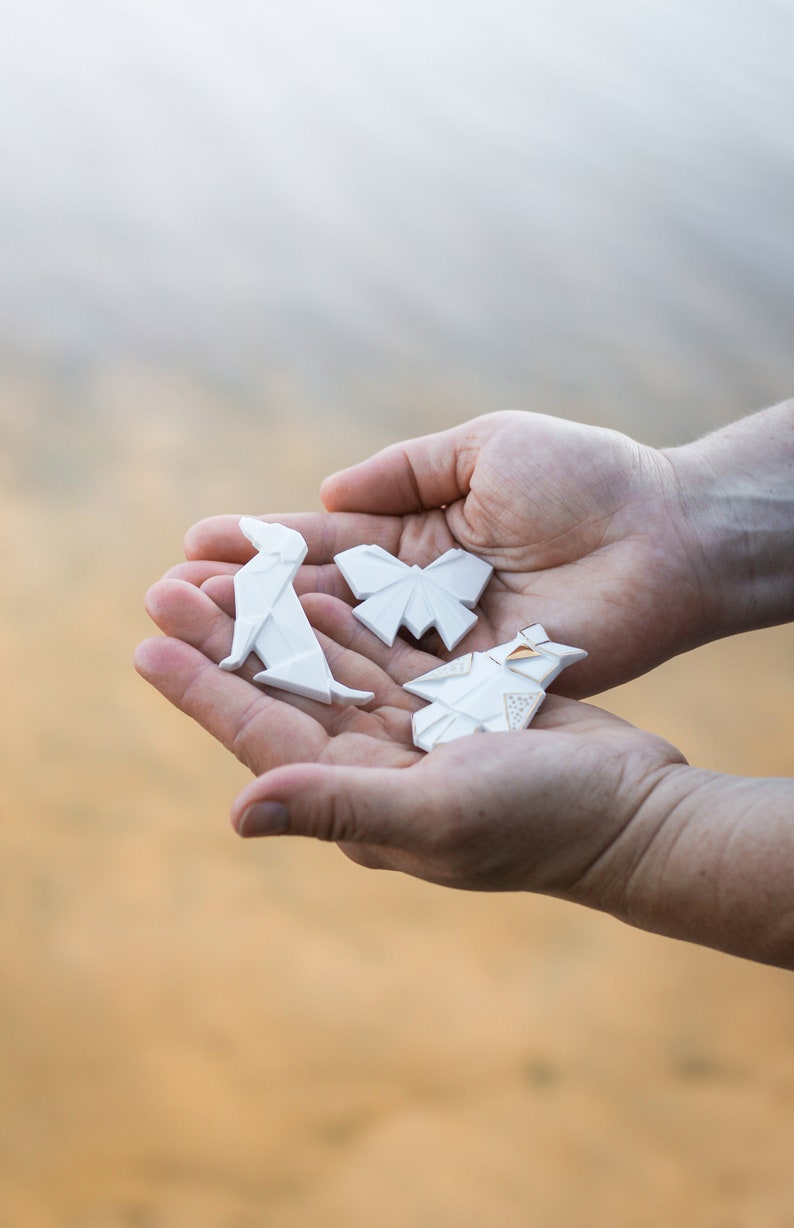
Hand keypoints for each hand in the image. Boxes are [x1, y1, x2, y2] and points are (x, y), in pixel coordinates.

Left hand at [135, 573, 685, 898]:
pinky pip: (381, 652)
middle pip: (281, 691)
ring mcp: (409, 734)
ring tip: (228, 572)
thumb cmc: (542, 821)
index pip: (263, 735)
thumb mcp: (440, 815)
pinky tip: (314, 584)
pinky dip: (345, 619)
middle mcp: (371, 767)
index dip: (203, 691)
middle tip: (166, 587)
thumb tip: (237, 812)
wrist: (632, 812)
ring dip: (277, 620)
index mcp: (357, 798)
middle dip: (225, 640)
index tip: (145, 646)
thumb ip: (339, 807)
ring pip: (326, 665)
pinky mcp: (448, 702)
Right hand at [178, 411, 710, 695]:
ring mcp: (440, 645)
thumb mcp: (482, 450)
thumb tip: (328, 498)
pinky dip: (338, 676)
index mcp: (419, 538)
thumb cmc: (582, 479)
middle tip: (167, 597)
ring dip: (272, 641)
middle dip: (245, 599)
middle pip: (317, 604)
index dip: (261, 546)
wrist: (662, 533)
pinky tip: (277, 669)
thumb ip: (406, 471)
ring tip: (197, 634)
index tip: (198, 542)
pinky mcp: (471, 683)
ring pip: (342, 647)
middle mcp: (417, 598)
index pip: (324, 547)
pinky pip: (394, 681)